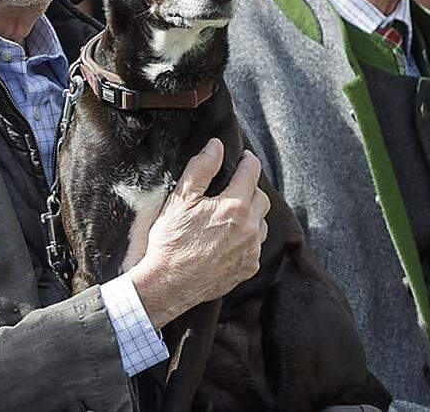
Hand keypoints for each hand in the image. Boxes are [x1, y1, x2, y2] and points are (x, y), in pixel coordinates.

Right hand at [128, 138, 269, 328]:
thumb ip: (201, 168)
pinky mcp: (248, 268)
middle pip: (261, 198)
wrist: (168, 283)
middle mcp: (250, 228)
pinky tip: (227, 240)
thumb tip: (216, 146)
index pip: (251, 173)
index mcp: (235, 206)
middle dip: (249, 188)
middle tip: (233, 187)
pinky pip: (255, 247)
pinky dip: (246, 239)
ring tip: (229, 215)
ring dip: (251, 215)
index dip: (248, 161)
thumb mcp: (181, 199)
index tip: (244, 157)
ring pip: (261, 223)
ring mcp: (251, 250)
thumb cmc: (171, 240)